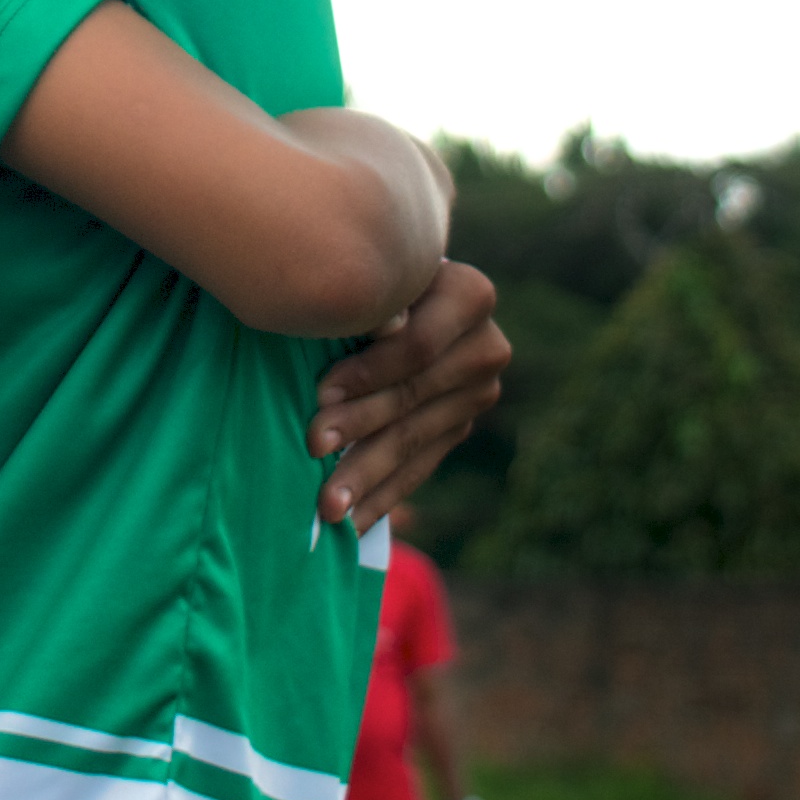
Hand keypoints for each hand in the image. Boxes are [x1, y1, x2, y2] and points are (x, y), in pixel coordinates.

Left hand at [312, 255, 505, 532]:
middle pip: (414, 395)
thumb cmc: (366, 276)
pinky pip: (419, 467)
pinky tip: (353, 523)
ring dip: (366, 475)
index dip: (369, 371)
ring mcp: (477, 395)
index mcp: (469, 296)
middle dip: (359, 426)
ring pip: (414, 438)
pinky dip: (382, 495)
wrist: (400, 297)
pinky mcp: (460, 429)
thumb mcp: (371, 280)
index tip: (320, 393)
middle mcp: (486, 347)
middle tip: (313, 449)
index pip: (418, 344)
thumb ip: (369, 305)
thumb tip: (365, 336)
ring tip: (328, 506)